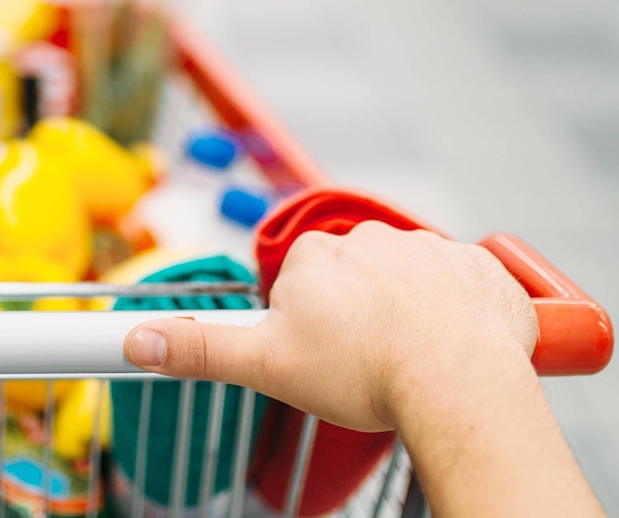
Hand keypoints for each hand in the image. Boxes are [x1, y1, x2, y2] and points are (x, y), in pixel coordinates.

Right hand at [122, 221, 536, 431]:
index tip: (324, 355)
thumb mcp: (267, 366)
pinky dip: (461, 315)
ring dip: (410, 314)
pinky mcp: (482, 268)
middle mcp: (373, 237)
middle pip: (356, 280)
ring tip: (412, 362)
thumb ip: (201, 350)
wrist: (457, 382)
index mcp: (316, 255)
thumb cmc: (363, 374)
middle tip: (366, 363)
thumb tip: (136, 340)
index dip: (309, 326)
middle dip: (359, 316)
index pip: (302, 284)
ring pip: (411, 283)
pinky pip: (465, 287)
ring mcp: (432, 249)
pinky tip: (454, 349)